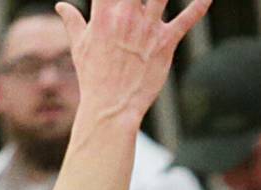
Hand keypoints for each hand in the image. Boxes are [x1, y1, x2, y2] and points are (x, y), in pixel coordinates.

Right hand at [57, 0, 211, 122]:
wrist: (111, 107)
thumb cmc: (94, 77)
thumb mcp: (79, 46)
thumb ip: (73, 21)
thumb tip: (61, 6)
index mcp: (104, 13)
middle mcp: (126, 15)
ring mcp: (147, 28)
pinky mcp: (165, 43)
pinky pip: (186, 19)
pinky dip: (199, 5)